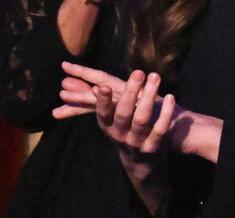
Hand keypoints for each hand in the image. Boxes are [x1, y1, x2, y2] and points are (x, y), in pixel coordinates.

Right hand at [54, 62, 222, 162]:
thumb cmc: (124, 130)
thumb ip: (89, 100)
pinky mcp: (154, 147)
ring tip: (155, 76)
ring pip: (142, 119)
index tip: (101, 86)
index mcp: (107, 125)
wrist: (141, 162)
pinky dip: (166, 112)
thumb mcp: (108, 117)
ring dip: (149, 96)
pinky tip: (170, 96)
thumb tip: (65, 83)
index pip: (102, 113)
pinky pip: (161, 129)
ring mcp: (137, 141)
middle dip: (130, 92)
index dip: (101, 101)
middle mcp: (120, 134)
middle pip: (123, 113)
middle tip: (138, 72)